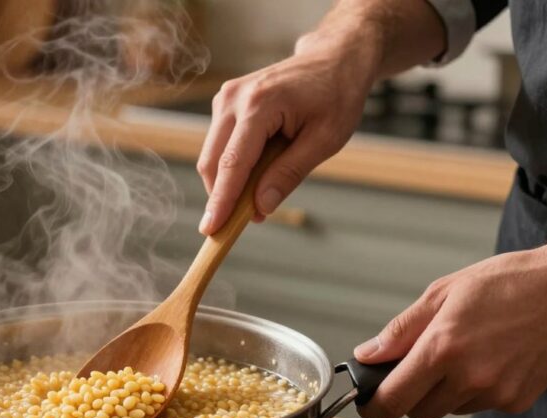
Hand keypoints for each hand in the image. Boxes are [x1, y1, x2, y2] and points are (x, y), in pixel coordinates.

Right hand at [196, 31, 377, 233]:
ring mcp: (225, 99)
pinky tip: (258, 171)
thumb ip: (289, 173)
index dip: (221, 201)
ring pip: (212, 156)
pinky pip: (219, 145)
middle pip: (212, 162)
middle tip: (243, 222)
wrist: (333, 59)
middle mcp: (234, 98)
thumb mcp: (325, 140)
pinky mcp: (224, 104)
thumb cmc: (336, 96)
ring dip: (229, 182)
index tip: (211, 230)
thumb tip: (260, 206)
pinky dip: (233, 166)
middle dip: (222, 197)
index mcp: (260, 104)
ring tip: (261, 193)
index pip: (233, 163)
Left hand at [356, 238, 546, 417]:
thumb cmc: (511, 283)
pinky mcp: (517, 400)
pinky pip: (479, 405)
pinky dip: (474, 390)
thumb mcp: (444, 293)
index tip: (367, 404)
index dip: (373, 407)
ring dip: (443, 391)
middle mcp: (470, 377)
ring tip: (464, 352)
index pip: (393, 400)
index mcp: (443, 348)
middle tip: (418, 366)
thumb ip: (401, 330)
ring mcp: (496, 393)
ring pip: (449, 409)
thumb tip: (369, 354)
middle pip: (418, 412)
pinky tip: (489, 359)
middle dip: (409, 395)